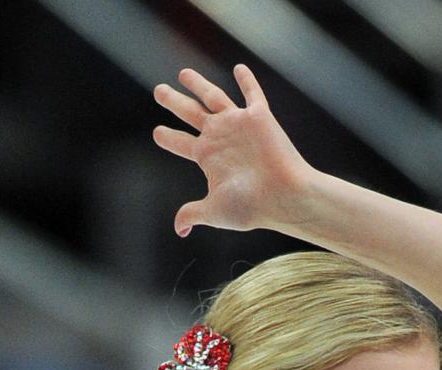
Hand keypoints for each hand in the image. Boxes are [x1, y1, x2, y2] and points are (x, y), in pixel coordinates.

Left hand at [152, 62, 315, 235]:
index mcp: (208, 157)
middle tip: (158, 91)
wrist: (284, 196)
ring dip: (198, 84)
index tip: (157, 133)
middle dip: (173, 102)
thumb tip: (179, 229)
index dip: (167, 137)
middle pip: (190, 113)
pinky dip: (247, 80)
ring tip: (183, 74)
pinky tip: (240, 68)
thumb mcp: (214, 211)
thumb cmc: (252, 206)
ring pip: (213, 97)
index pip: (181, 143)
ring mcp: (239, 125)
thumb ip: (192, 213)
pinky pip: (252, 93)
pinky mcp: (259, 116)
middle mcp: (220, 138)